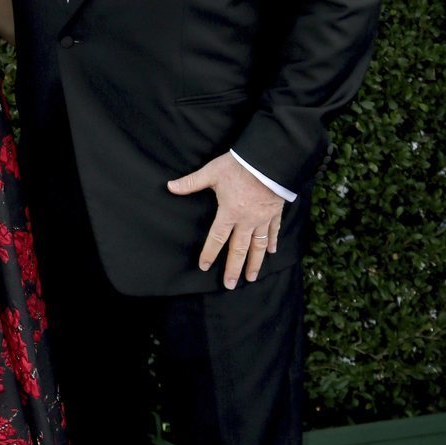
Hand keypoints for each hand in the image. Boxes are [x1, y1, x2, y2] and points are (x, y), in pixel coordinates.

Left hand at [166, 153, 283, 288]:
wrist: (269, 159)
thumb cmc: (239, 165)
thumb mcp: (212, 172)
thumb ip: (191, 182)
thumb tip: (170, 186)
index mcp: (229, 213)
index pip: (216, 238)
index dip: (209, 253)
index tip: (204, 267)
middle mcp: (246, 221)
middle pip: (239, 249)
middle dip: (233, 268)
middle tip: (230, 285)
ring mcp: (262, 218)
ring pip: (258, 246)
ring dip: (254, 263)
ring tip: (251, 278)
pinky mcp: (275, 212)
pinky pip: (274, 231)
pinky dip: (273, 242)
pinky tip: (272, 252)